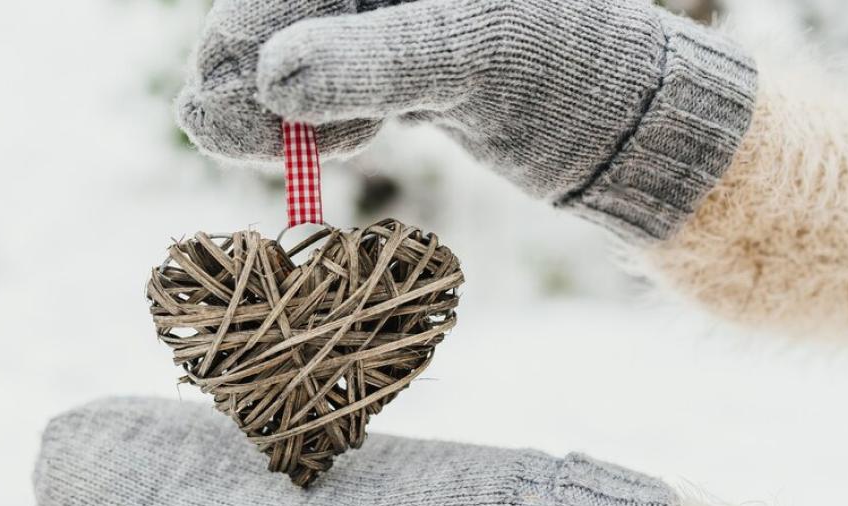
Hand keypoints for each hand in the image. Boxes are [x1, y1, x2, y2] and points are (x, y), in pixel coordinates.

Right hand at [177, 0, 756, 240]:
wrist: (631, 125)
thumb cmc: (572, 69)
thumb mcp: (471, 57)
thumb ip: (370, 63)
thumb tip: (269, 78)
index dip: (248, 23)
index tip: (217, 81)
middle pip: (289, 13)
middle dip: (252, 73)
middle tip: (217, 129)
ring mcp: (400, 20)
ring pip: (307, 57)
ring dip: (276, 109)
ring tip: (254, 150)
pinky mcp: (408, 66)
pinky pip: (339, 89)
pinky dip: (321, 124)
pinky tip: (322, 149)